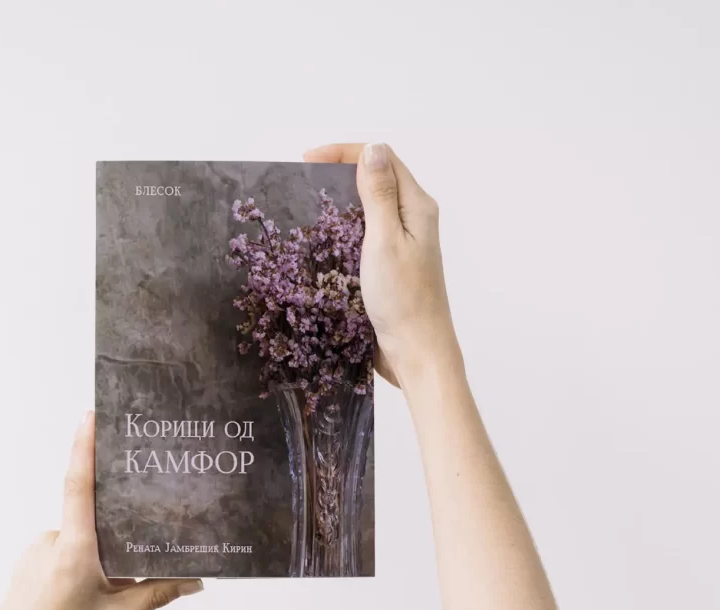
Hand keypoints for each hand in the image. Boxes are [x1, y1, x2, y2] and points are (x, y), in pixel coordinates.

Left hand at [0, 411, 203, 609]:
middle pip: (97, 527)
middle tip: (149, 577)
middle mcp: (50, 543)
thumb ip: (157, 595)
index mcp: (72, 548)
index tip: (89, 415)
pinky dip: (89, 580)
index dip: (85, 447)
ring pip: (85, 550)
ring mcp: (36, 557)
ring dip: (109, 573)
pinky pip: (67, 563)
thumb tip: (195, 581)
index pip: (79, 485)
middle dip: (126, 549)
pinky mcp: (28, 572)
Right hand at [304, 143, 461, 385]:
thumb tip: (372, 149)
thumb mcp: (385, 240)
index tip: (307, 160)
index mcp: (417, 206)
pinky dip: (344, 229)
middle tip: (302, 182)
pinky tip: (323, 239)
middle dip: (339, 174)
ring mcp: (403, 243)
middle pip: (376, 179)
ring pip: (369, 208)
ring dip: (340, 203)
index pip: (382, 159)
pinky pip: (365, 234)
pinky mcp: (391, 265)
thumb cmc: (403, 299)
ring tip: (307, 207)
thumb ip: (378, 194)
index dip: (345, 153)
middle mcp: (413, 219)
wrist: (417, 351)